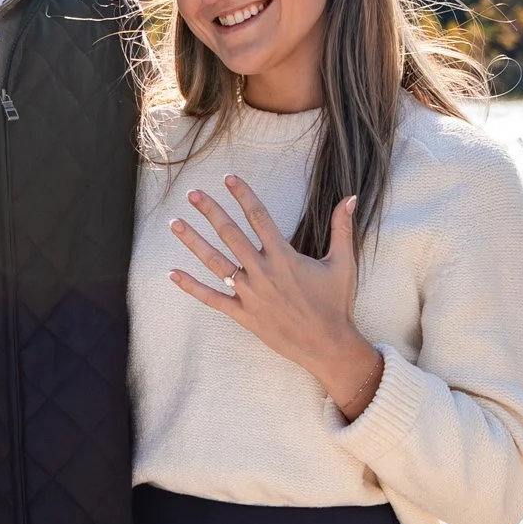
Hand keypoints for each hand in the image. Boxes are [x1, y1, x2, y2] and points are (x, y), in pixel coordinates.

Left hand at [170, 176, 384, 421]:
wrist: (328, 345)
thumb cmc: (336, 304)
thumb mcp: (342, 263)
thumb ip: (342, 228)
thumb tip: (350, 197)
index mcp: (284, 257)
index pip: (259, 217)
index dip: (243, 195)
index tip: (228, 178)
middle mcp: (262, 272)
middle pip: (230, 234)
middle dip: (210, 211)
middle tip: (193, 193)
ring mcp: (250, 294)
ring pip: (215, 262)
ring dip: (193, 242)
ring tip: (175, 224)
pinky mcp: (243, 314)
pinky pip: (212, 298)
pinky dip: (191, 287)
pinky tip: (172, 273)